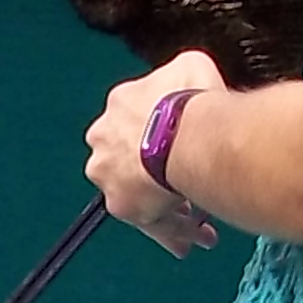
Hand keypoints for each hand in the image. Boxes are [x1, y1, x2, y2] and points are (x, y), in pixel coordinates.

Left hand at [85, 57, 222, 253]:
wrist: (189, 133)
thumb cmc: (192, 100)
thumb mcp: (192, 65)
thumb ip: (184, 74)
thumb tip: (192, 77)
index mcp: (119, 104)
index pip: (136, 122)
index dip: (161, 137)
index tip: (180, 147)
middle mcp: (103, 138)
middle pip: (131, 161)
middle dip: (157, 172)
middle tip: (187, 183)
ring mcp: (107, 173)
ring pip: (140, 194)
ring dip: (167, 204)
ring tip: (199, 220)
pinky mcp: (120, 205)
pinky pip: (152, 222)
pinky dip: (174, 231)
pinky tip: (196, 237)